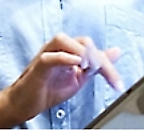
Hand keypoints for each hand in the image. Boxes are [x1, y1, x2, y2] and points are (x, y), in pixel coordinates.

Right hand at [0, 34, 121, 122]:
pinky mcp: (38, 66)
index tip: (117, 84)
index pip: (93, 49)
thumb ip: (96, 65)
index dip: (108, 66)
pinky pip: (50, 57)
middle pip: (83, 41)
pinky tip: (76, 65)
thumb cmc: (48, 88)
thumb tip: (117, 51)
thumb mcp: (80, 77)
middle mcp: (58, 48)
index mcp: (69, 50)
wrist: (26, 103)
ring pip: (63, 40)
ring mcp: (46, 54)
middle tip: (103, 74)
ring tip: (88, 67)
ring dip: (81, 52)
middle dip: (98, 58)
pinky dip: (64, 58)